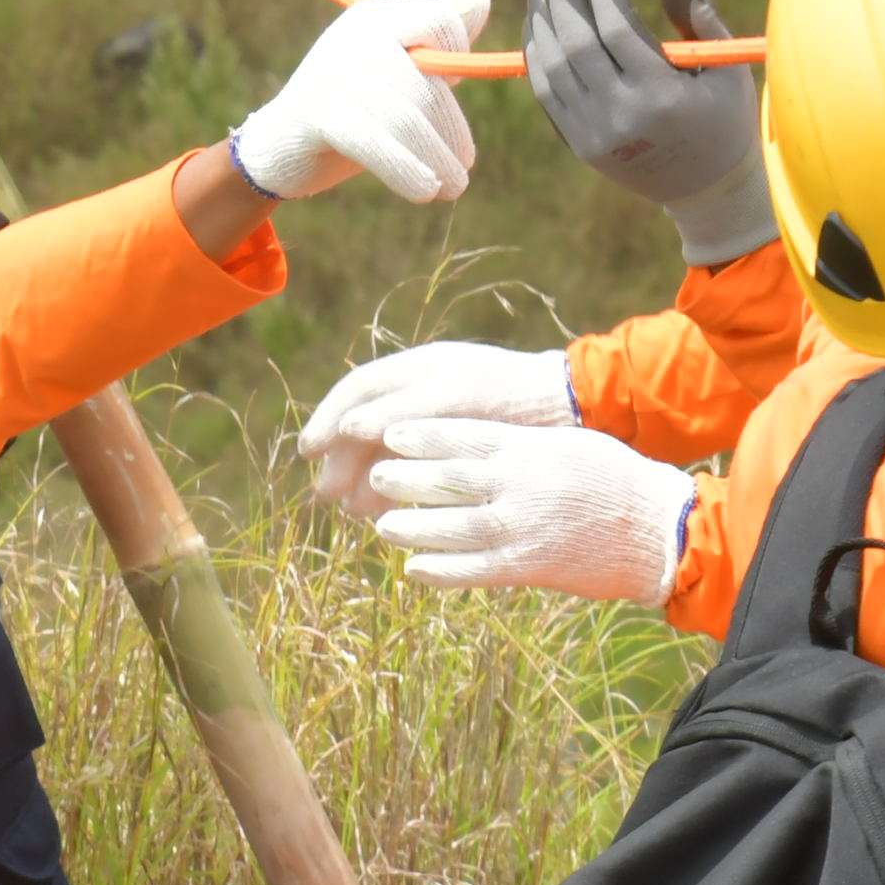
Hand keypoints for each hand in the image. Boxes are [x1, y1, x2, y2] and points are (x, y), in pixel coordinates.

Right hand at [231, 0, 484, 206]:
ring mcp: (334, 72)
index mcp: (376, 18)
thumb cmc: (352, 109)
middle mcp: (355, 36)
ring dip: (437, 158)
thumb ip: (439, 39)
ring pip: (407, 116)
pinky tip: (425, 190)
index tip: (451, 91)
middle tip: (463, 169)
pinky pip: (375, 142)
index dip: (457, 52)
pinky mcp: (317, 112)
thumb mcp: (399, 70)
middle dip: (451, 130)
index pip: (437, 18)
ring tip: (453, 187)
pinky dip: (406, 170)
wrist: (279, 146)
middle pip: (426, 80)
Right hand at [296, 337, 571, 520]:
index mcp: (424, 369)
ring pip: (389, 451)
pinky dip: (396, 491)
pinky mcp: (461, 450)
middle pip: (368, 425)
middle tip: (326, 496)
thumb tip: (350, 430)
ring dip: (366, 480)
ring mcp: (444, 420)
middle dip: (344, 460)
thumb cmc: (516, 395)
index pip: (359, 391)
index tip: (308, 452)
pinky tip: (387, 516)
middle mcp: (426, 392)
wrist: (576, 406)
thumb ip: (404, 412)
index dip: (328, 419)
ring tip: (354, 513)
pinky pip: (415, 469)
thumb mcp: (456, 398)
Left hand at [362, 412, 690, 600]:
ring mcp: (523, 527)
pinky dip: (438, 570)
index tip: (389, 435)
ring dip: (412, 526)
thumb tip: (468, 444)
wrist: (657, 530)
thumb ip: (518, 444)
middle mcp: (520, 484)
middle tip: (374, 476)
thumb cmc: (614, 480)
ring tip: (382, 524)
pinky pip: (472, 570)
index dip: (421, 437)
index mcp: (529, 447)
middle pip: (447, 479)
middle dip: (405, 479)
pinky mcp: (529, 566)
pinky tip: (413, 568)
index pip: (461, 436)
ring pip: (451, 526)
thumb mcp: (566, 445)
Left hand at [521, 0, 771, 267]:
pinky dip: (537, 51)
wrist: (708, 188)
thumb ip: (698, 14)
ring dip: (541, 16)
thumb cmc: (724, 115)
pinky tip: (538, 19)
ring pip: (551, 66)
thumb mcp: (727, 64)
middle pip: (575, 43)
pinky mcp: (579, 145)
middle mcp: (623, 118)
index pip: (617, 28)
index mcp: (664, 96)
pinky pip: (546, 90)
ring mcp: (595, 135)